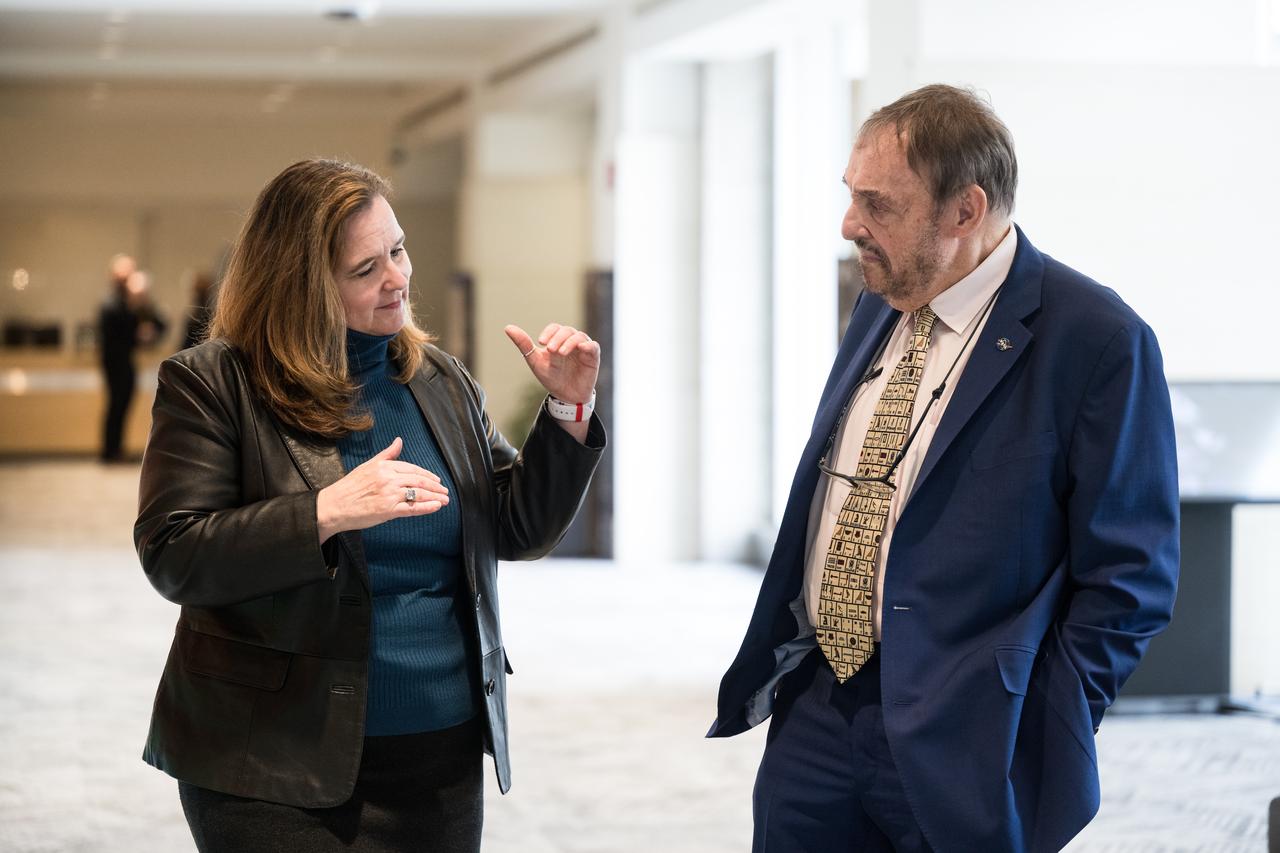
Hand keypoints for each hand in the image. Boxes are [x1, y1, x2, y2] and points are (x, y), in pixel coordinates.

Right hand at [315, 437, 448, 543]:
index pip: (412, 469)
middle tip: (445, 490)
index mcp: (384, 466)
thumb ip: (387, 454)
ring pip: (419, 493)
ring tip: (445, 499)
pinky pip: (412, 508)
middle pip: (419, 480)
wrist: (334, 505)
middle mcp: (389, 479)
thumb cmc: (350, 487)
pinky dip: (427, 507)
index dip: (427, 474)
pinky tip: (436, 507)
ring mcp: (389, 494)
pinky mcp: (388, 510)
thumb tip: (399, 441)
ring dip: (435, 496)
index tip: (436, 480)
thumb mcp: (368, 465)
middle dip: (435, 486)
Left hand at [504, 322, 599, 403]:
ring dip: (569, 342)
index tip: (541, 342)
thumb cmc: (552, 377)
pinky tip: (580, 349)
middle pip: (567, 330)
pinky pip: (593, 346)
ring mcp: (583, 348)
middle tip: (550, 350)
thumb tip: (508, 327)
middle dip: (558, 338)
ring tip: (560, 353)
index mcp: (558, 340)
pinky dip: (587, 345)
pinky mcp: (593, 357)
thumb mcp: (535, 361)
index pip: (555, 328)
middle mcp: (571, 341)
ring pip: (579, 336)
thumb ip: (523, 344)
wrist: (566, 397)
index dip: (549, 333)